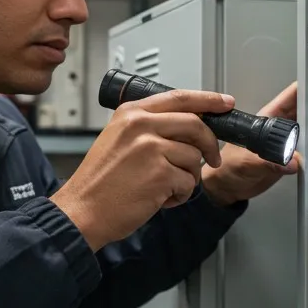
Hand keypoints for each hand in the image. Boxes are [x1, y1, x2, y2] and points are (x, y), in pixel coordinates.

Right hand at [50, 89, 235, 251]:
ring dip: (186, 177)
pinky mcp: (160, 173)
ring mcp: (151, 148)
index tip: (225, 102)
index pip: (179, 97)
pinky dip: (179, 195)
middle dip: (210, 144)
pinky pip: (188, 182)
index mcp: (131, 113)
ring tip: (162, 187)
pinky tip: (158, 199)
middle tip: (212, 159)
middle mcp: (140, 125)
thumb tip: (187, 126)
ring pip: (193, 157)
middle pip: (195, 125)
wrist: (82, 210)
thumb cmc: (100, 182)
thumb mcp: (118, 139)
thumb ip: (149, 127)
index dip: (208, 99)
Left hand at [201, 82, 300, 206]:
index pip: (289, 98)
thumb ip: (268, 162)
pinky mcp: (290, 157)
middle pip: (304, 111)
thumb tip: (293, 162)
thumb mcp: (246, 163)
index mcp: (266, 119)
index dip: (304, 90)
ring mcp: (286, 142)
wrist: (228, 189)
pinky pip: (307, 150)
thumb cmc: (228, 168)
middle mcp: (278, 128)